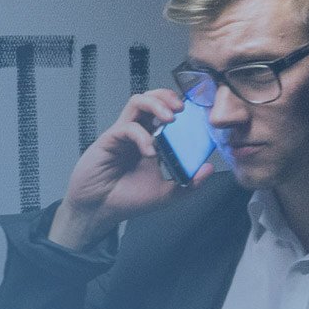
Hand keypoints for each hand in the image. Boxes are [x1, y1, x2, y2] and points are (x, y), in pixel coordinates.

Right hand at [48, 89, 213, 249]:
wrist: (99, 211)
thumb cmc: (128, 200)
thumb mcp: (166, 194)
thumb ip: (189, 184)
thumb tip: (209, 168)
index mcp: (152, 140)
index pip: (167, 112)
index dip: (180, 107)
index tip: (197, 112)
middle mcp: (139, 132)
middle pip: (152, 98)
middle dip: (168, 97)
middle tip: (183, 108)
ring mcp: (123, 133)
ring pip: (138, 101)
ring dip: (156, 104)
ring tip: (170, 118)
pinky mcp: (109, 139)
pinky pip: (128, 126)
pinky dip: (142, 135)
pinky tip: (150, 152)